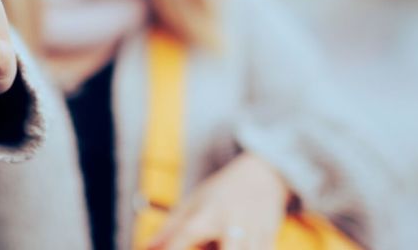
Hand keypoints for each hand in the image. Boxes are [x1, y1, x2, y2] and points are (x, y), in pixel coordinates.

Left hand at [147, 152, 289, 249]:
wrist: (262, 175)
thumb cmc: (221, 192)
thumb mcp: (194, 203)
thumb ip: (171, 228)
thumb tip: (146, 247)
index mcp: (208, 212)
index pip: (187, 233)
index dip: (173, 248)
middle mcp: (231, 221)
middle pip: (229, 248)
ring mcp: (254, 230)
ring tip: (219, 245)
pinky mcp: (270, 236)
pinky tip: (240, 245)